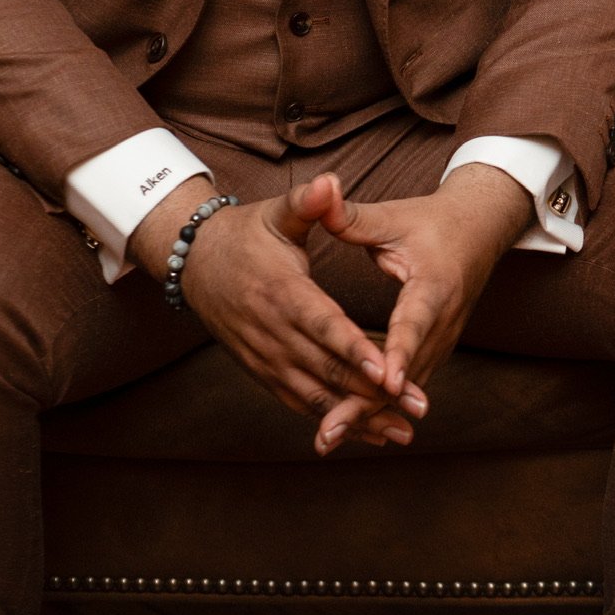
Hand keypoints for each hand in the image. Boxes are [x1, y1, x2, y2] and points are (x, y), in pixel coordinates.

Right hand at [130, 175, 427, 453]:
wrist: (197, 264)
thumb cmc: (246, 234)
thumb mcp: (276, 213)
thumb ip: (306, 202)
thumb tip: (330, 182)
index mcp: (282, 292)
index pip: (324, 326)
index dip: (355, 349)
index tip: (388, 370)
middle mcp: (272, 333)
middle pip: (326, 369)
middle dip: (373, 392)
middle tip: (417, 408)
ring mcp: (265, 358)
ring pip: (316, 395)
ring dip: (358, 417)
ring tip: (402, 433)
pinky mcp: (263, 372)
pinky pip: (300, 402)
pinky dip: (333, 418)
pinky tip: (366, 432)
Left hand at [309, 163, 534, 428]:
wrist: (479, 230)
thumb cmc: (433, 222)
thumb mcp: (395, 216)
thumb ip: (355, 217)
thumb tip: (321, 196)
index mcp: (434, 286)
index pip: (414, 324)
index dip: (399, 353)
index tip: (383, 381)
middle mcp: (443, 322)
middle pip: (405, 372)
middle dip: (367, 403)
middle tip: (329, 432)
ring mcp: (442, 341)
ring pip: (404, 388)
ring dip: (368, 414)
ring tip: (327, 437)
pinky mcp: (434, 351)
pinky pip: (405, 386)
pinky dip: (379, 408)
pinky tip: (347, 428)